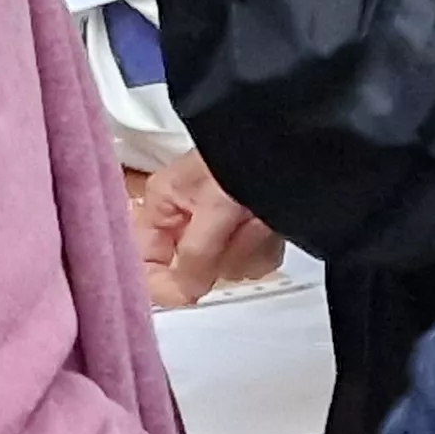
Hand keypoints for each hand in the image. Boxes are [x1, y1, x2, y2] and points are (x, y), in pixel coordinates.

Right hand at [134, 152, 283, 308]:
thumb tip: (185, 292)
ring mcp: (219, 225)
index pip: (144, 261)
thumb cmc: (242, 155)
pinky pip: (255, 258)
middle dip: (222, 252)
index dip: (163, 283)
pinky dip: (267, 243)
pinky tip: (270, 221)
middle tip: (235, 226)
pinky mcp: (248, 228)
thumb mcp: (213, 208)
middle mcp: (186, 217)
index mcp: (162, 204)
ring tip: (256, 217)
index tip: (190, 293)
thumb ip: (195, 256)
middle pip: (194, 270)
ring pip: (229, 267)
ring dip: (249, 246)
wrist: (290, 140)